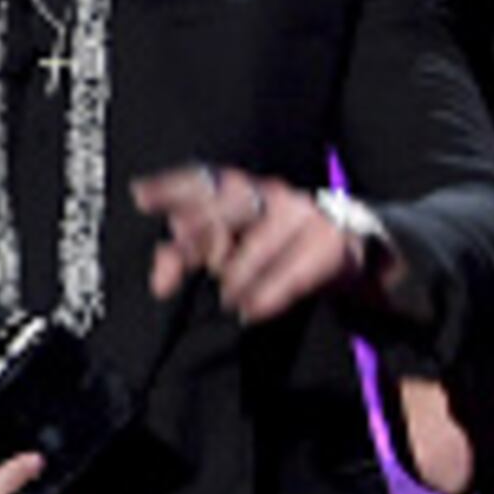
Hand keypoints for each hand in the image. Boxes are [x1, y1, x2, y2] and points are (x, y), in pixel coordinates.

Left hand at [133, 163, 377, 322]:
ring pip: (259, 246)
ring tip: (228, 302)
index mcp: (244, 189)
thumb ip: (191, 254)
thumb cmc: (277, 249)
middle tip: (180, 275)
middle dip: (201, 239)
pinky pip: (295, 273)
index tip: (139, 197)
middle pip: (228, 210)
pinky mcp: (330, 245)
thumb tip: (162, 276)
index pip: (204, 181)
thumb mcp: (232, 247)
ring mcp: (304, 217)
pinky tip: (251, 312)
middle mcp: (273, 194)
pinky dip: (269, 296)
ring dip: (237, 279)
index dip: (172, 187)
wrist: (353, 252)